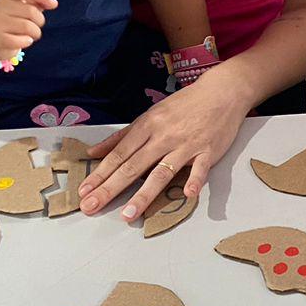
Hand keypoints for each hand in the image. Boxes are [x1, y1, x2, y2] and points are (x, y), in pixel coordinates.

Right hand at [0, 0, 56, 60]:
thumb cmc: (13, 21)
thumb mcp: (23, 8)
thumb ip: (37, 2)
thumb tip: (53, 3)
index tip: (53, 4)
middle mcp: (0, 7)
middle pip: (31, 11)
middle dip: (40, 21)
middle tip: (35, 26)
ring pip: (29, 27)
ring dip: (35, 33)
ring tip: (30, 35)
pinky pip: (23, 40)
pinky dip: (27, 42)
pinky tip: (24, 41)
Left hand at [78, 75, 249, 218]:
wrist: (221, 91)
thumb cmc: (184, 105)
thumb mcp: (150, 115)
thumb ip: (122, 136)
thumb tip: (94, 152)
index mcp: (147, 126)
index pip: (118, 154)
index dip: (100, 173)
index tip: (84, 191)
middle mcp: (163, 136)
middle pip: (133, 166)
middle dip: (110, 188)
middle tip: (92, 206)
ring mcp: (186, 145)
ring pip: (161, 172)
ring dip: (144, 194)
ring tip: (128, 214)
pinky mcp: (208, 150)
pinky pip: (200, 168)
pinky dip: (194, 181)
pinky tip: (187, 195)